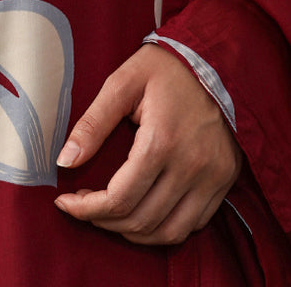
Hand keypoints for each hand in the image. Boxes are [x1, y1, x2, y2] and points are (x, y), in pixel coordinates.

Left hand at [54, 44, 242, 246]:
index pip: (119, 199)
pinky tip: (146, 211)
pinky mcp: (225, 179)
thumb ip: (93, 123)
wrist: (216, 57)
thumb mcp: (122, 82)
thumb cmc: (165, 67)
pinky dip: (166, 228)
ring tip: (111, 217)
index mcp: (162, 141)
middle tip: (84, 207)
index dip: (86, 209)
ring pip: (169, 232)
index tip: (65, 202)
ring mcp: (213, 176)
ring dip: (135, 233)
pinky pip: (195, 223)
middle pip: (141, 220)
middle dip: (104, 222)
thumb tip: (65, 161)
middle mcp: (191, 166)